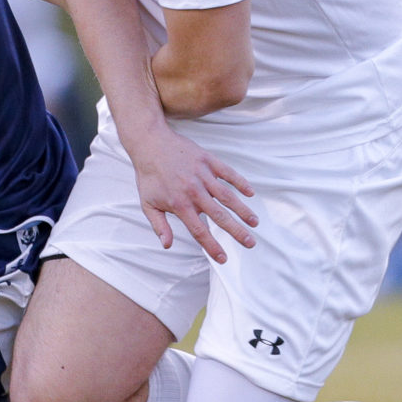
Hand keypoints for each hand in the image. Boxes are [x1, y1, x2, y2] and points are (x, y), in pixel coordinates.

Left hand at [132, 131, 258, 262]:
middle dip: (237, 232)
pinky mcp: (208, 161)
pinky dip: (240, 182)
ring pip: (228, 196)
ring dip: (243, 210)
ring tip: (254, 223)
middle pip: (220, 216)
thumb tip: (167, 246)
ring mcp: (203, 175)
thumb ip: (159, 225)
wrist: (150, 143)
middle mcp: (194, 191)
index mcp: (180, 204)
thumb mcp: (147, 203)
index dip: (212, 246)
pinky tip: (250, 193)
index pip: (199, 231)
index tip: (224, 258)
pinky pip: (228, 173)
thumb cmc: (148, 176)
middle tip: (251, 243)